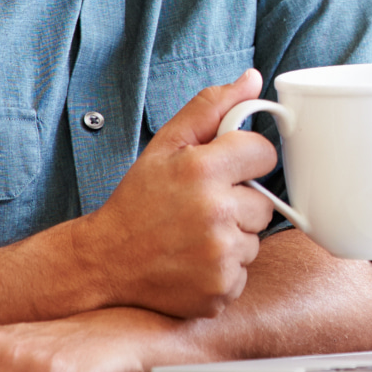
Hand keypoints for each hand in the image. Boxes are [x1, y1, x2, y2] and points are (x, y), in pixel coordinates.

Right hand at [75, 68, 278, 318]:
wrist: (105, 261)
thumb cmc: (139, 199)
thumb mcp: (167, 144)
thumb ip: (212, 107)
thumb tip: (252, 79)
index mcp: (204, 170)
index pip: (265, 153)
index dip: (247, 160)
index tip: (226, 170)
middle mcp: (216, 213)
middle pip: (264, 202)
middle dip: (240, 202)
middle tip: (203, 206)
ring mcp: (219, 256)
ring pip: (255, 238)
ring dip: (233, 236)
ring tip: (195, 234)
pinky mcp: (220, 291)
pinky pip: (243, 271)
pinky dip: (224, 267)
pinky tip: (194, 260)